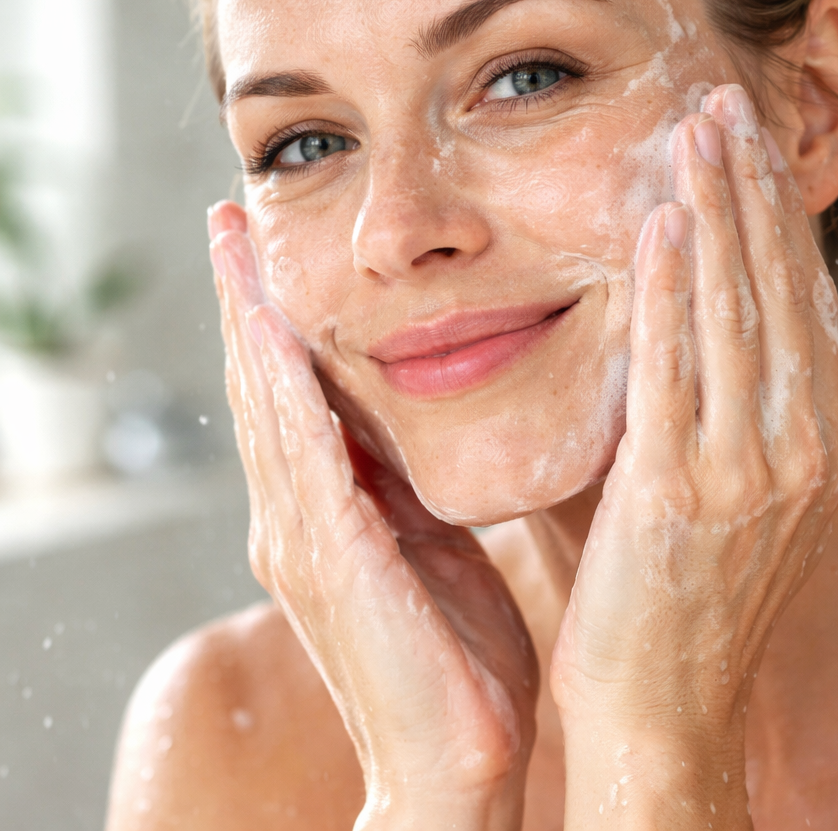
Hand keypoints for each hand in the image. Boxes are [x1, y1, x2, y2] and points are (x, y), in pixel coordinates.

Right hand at [208, 202, 537, 830]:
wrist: (458, 765)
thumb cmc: (460, 660)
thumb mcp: (442, 546)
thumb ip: (413, 487)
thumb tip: (419, 424)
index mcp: (330, 513)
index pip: (295, 396)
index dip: (276, 320)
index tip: (270, 251)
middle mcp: (297, 519)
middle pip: (264, 387)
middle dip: (245, 300)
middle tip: (230, 218)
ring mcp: (302, 541)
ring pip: (268, 408)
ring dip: (249, 322)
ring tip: (235, 245)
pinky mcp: (328, 563)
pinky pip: (303, 460)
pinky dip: (283, 392)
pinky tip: (272, 332)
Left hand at [550, 85, 837, 827]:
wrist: (659, 709)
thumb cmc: (668, 597)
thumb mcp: (711, 492)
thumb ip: (708, 410)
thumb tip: (675, 324)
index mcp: (813, 449)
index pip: (797, 304)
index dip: (775, 217)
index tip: (749, 146)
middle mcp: (801, 451)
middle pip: (778, 290)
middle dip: (754, 189)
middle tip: (729, 102)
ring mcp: (752, 472)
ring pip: (740, 312)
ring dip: (722, 211)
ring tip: (702, 127)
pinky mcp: (686, 492)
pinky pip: (682, 369)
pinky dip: (677, 289)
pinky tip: (667, 220)